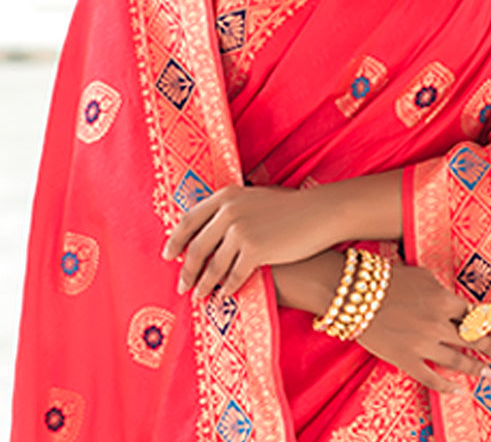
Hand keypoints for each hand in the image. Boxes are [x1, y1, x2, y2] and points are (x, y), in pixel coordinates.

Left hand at [162, 184, 334, 299]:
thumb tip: (210, 226)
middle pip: (196, 247)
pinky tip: (224, 297)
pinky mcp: (254, 251)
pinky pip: (233, 277)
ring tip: (199, 296)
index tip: (169, 255)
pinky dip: (226, 290)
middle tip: (180, 285)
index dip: (175, 240)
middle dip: (186, 270)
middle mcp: (228, 211)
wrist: (318, 213)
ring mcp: (240, 231)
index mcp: (225, 195)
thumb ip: (232, 207)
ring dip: (203, 285)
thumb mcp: (254, 198)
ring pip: (212, 266)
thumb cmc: (290, 207)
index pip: (189, 219)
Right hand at [356, 261, 490, 393]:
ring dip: (475, 367)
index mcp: (443, 300)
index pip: (475, 315)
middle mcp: (437, 324)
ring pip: (457, 360)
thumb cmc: (387, 277)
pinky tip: (458, 390)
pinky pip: (431, 377)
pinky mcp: (405, 359)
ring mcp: (422, 344)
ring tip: (488, 372)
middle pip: (471, 339)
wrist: (354, 293)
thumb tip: (454, 304)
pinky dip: (446, 386)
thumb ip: (440, 291)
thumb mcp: (421, 275)